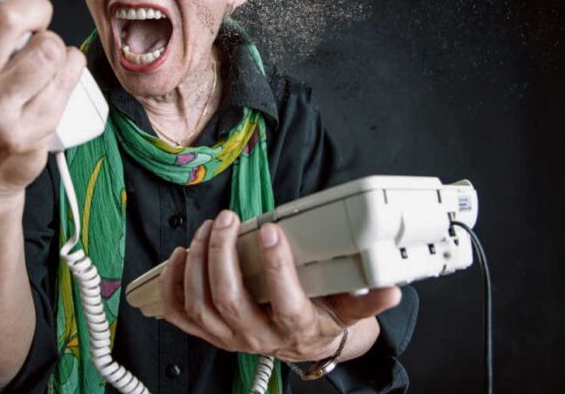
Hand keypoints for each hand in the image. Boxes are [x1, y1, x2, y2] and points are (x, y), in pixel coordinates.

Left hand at [159, 210, 401, 362]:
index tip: (272, 230)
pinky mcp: (211, 332)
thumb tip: (392, 289)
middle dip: (222, 256)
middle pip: (231, 301)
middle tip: (228, 218)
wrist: (305, 345)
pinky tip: (177, 255)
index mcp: (296, 327)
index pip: (285, 301)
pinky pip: (181, 315)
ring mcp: (230, 337)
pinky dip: (172, 285)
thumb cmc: (323, 317)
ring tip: (207, 229)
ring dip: (197, 265)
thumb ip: (368, 297)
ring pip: (202, 306)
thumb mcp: (349, 308)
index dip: (277, 268)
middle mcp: (259, 336)